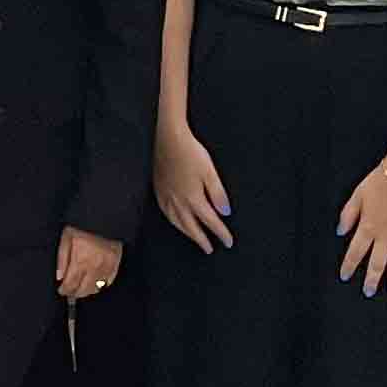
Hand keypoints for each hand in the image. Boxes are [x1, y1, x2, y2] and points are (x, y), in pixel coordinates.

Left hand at [57, 227, 120, 300]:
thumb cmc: (82, 226)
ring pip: (97, 288)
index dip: (65, 290)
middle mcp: (94, 267)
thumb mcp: (66, 239)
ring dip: (87, 291)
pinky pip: (108, 281)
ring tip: (81, 288)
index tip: (61, 290)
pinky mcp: (116, 264)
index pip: (71, 284)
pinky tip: (94, 282)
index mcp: (80, 260)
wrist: (103, 216)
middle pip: (84, 290)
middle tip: (70, 292)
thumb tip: (60, 277)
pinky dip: (101, 285)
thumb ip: (62, 260)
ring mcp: (107, 267)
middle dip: (75, 293)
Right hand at [153, 123, 230, 253]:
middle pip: (191, 227)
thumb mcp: (210, 172)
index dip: (220, 233)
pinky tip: (175, 221)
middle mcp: (178, 201)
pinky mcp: (158, 189)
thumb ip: (218, 194)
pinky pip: (165, 212)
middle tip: (209, 248)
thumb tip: (225, 213)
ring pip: (177, 222)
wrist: (167, 138)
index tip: (228, 242)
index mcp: (193, 198)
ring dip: (187, 233)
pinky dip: (172, 221)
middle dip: (202, 239)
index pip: (210, 221)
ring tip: (194, 239)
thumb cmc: (190, 152)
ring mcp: (166, 196)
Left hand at [335, 155, 386, 292]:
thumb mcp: (356, 196)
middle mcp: (386, 236)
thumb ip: (347, 216)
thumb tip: (340, 231)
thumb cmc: (380, 181)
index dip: (349, 267)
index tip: (345, 277)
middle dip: (371, 280)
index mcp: (368, 228)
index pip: (355, 254)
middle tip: (368, 292)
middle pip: (377, 264)